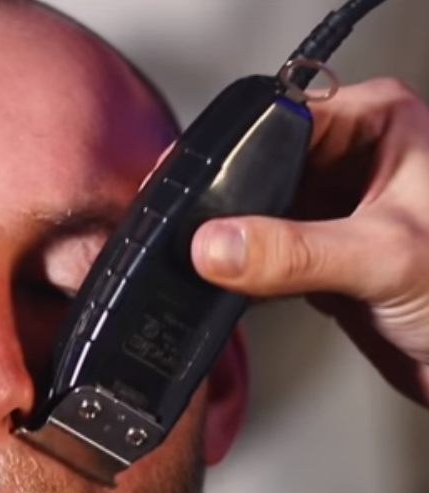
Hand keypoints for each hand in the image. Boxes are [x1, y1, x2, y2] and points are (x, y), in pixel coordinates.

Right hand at [191, 78, 428, 407]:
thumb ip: (294, 252)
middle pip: (258, 165)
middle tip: (202, 234)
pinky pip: (263, 255)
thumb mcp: (382, 259)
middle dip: (229, 203)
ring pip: (256, 213)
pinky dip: (245, 273)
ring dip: (237, 243)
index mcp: (379, 125)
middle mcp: (354, 161)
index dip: (234, 150)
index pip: (281, 117)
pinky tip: (240, 286)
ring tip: (221, 263)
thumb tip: (217, 245)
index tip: (197, 188)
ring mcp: (334, 211)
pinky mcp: (319, 257)